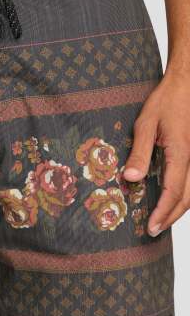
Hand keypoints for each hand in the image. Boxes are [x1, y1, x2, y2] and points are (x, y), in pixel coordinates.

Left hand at [124, 68, 189, 236]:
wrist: (186, 85)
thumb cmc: (165, 102)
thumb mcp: (145, 124)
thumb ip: (140, 152)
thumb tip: (131, 179)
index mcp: (181, 154)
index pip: (173, 192)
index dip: (162, 212)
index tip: (150, 227)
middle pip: (188, 198)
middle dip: (171, 217)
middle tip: (154, 231)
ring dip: (179, 209)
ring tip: (162, 220)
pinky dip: (184, 195)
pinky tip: (171, 199)